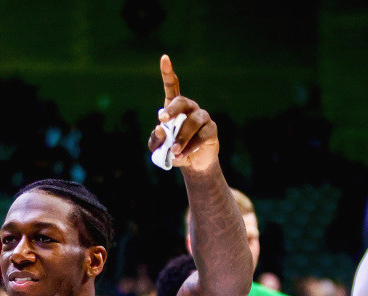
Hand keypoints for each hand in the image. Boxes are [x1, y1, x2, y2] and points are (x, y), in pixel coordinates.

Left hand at [146, 55, 219, 171]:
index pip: (172, 86)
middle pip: (182, 102)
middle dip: (172, 110)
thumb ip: (156, 138)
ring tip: (174, 151)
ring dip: (181, 137)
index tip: (164, 58)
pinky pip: (202, 135)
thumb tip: (160, 128)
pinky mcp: (212, 129)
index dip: (168, 72)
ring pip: (192, 122)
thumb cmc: (173, 150)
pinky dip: (191, 145)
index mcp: (174, 107)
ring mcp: (202, 117)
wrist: (192, 164)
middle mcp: (189, 108)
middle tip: (163, 120)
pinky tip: (184, 154)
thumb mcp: (158, 147)